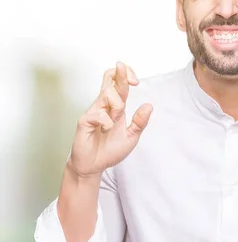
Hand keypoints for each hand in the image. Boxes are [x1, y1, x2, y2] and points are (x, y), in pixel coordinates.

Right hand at [68, 62, 152, 177]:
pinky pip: (98, 114)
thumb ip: (139, 122)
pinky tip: (105, 129)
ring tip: (115, 120)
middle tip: (130, 76)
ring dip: (117, 105)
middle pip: (110, 81)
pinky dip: (106, 122)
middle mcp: (103, 106)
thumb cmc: (109, 150)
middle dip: (121, 75)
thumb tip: (149, 106)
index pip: (118, 84)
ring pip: (106, 95)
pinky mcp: (85, 121)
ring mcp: (93, 112)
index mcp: (115, 107)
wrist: (94, 166)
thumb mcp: (131, 136)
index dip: (126, 76)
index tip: (136, 81)